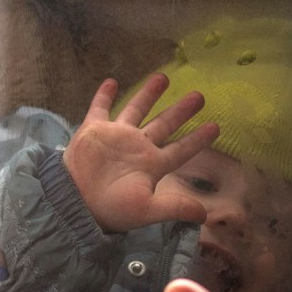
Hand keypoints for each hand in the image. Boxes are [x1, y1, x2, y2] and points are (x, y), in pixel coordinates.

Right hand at [64, 75, 219, 233]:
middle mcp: (137, 147)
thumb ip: (176, 207)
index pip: (180, 150)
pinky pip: (100, 108)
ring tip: (163, 76)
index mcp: (152, 165)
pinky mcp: (94, 130)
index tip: (215, 127)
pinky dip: (104, 95)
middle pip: (164, 124)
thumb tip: (205, 216)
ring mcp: (116, 136)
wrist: (75, 202)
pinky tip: (111, 81)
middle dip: (181, 110)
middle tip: (199, 96)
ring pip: (136, 110)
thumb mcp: (148, 209)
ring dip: (148, 94)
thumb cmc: (112, 208)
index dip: (198, 139)